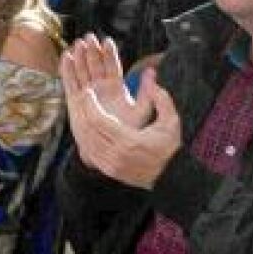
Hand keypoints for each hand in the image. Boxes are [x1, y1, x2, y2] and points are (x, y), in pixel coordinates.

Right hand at [61, 34, 151, 127]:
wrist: (111, 147)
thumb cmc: (127, 130)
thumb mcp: (141, 110)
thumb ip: (146, 91)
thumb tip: (152, 70)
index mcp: (116, 87)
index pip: (112, 66)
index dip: (109, 54)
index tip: (107, 41)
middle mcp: (101, 88)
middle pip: (95, 65)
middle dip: (92, 50)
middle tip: (89, 37)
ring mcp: (87, 93)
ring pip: (82, 70)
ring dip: (80, 56)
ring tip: (78, 43)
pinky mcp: (75, 100)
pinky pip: (70, 82)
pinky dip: (67, 70)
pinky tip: (66, 57)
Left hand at [64, 65, 180, 188]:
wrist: (170, 175)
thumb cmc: (170, 147)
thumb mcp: (171, 121)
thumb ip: (161, 99)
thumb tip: (151, 78)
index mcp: (129, 141)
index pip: (99, 121)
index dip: (90, 104)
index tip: (88, 91)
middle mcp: (117, 155)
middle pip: (89, 130)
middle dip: (83, 111)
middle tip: (81, 96)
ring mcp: (111, 165)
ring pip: (87, 142)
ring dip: (81, 124)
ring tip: (81, 109)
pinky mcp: (109, 171)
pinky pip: (90, 153)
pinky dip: (85, 139)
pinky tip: (85, 127)